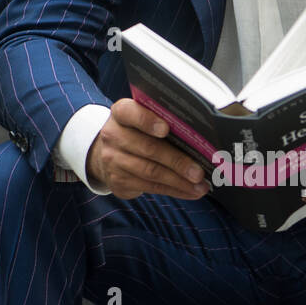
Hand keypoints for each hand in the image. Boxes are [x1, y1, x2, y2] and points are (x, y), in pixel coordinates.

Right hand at [86, 98, 210, 200]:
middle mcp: (113, 135)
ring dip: (180, 181)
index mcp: (121, 114)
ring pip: (151, 172)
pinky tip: (190, 192)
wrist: (105, 155)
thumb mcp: (141, 120)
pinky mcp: (119, 181)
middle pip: (148, 148)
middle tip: (199, 171)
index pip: (130, 112)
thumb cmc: (136, 133)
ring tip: (200, 186)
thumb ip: (162, 121)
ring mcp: (114, 160)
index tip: (166, 129)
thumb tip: (200, 138)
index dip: (147, 120)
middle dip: (177, 161)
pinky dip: (175, 190)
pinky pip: (151, 187)